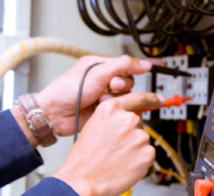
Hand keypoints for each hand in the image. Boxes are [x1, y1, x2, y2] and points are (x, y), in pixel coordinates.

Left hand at [35, 55, 160, 136]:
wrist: (55, 114)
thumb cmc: (67, 90)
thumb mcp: (97, 72)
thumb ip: (122, 66)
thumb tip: (143, 64)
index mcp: (100, 66)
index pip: (127, 63)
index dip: (142, 65)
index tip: (158, 65)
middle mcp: (103, 80)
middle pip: (129, 81)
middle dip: (121, 85)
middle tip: (111, 86)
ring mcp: (104, 96)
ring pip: (126, 97)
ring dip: (115, 98)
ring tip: (100, 99)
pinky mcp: (105, 111)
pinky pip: (120, 109)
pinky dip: (114, 109)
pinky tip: (102, 108)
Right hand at [51, 92, 162, 195]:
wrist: (82, 181)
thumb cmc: (83, 159)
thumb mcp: (93, 126)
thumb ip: (113, 119)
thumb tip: (127, 120)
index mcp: (112, 109)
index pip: (138, 98)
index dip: (151, 99)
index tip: (158, 100)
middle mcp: (128, 119)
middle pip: (138, 124)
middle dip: (131, 135)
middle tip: (115, 149)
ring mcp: (140, 136)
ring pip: (142, 141)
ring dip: (134, 149)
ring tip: (116, 159)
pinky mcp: (148, 154)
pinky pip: (147, 155)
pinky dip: (139, 161)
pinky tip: (124, 166)